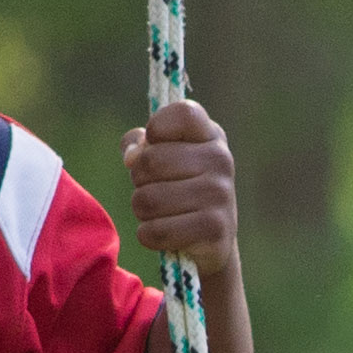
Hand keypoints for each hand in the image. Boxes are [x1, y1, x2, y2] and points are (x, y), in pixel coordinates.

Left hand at [121, 98, 242, 287]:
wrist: (212, 239)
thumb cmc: (179, 188)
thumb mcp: (161, 157)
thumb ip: (139, 145)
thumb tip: (132, 157)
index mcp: (210, 134)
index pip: (183, 113)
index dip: (157, 127)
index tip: (154, 143)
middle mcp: (220, 159)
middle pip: (150, 161)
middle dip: (138, 179)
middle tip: (152, 188)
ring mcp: (220, 194)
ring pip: (148, 199)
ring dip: (142, 210)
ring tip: (158, 212)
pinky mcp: (214, 229)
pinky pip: (157, 231)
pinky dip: (148, 235)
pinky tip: (162, 234)